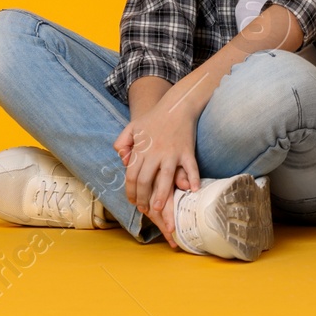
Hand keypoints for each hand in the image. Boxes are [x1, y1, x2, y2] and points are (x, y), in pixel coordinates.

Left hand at [112, 96, 201, 242]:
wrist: (177, 105)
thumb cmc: (154, 118)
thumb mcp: (132, 128)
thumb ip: (122, 143)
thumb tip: (123, 161)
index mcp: (141, 150)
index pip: (132, 176)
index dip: (130, 191)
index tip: (133, 201)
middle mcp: (155, 153)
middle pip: (145, 181)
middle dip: (143, 198)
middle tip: (145, 210)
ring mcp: (172, 153)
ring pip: (165, 178)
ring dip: (162, 196)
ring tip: (160, 208)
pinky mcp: (187, 151)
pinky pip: (191, 167)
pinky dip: (193, 179)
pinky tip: (193, 190)